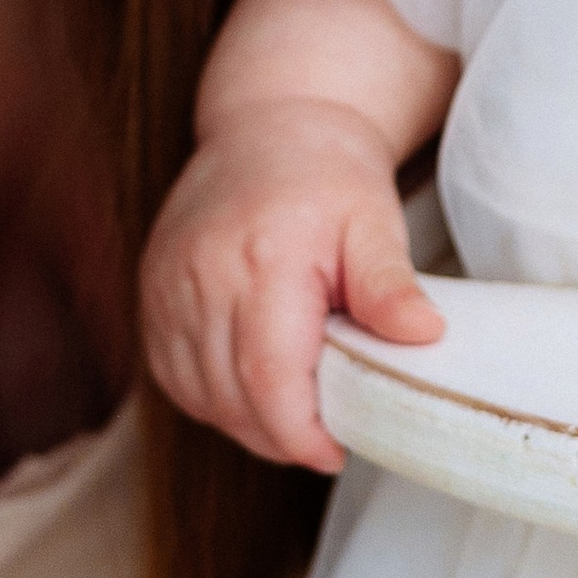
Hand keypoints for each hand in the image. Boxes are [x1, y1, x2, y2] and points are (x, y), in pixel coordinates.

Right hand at [140, 95, 441, 471]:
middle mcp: (201, 274)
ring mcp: (166, 285)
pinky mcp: (151, 293)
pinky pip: (173, 374)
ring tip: (293, 414)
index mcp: (262, 258)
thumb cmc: (330, 176)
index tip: (335, 451)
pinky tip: (250, 390)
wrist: (269, 126)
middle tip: (325, 438)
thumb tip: (426, 336)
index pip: (269, 377)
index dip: (300, 433)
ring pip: (198, 393)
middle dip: (279, 436)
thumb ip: (389, 285)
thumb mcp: (373, 222)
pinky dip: (211, 398)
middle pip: (230, 396)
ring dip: (245, 422)